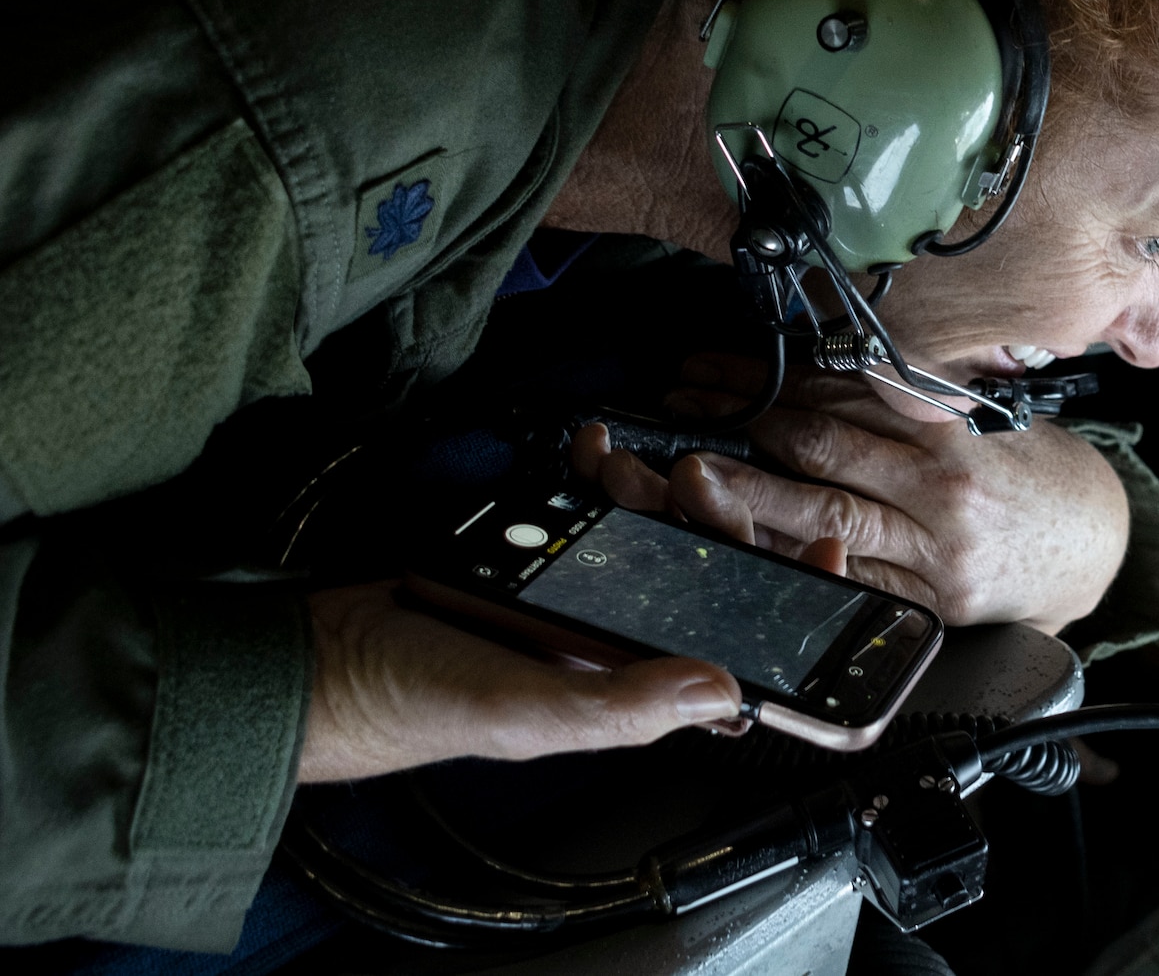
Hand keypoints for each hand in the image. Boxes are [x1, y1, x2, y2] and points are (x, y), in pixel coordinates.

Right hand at [295, 426, 848, 784]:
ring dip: (651, 487)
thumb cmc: (420, 704)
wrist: (326, 656)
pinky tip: (591, 448)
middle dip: (718, 517)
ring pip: (655, 530)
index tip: (829, 548)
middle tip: (699, 479)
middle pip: (709, 572)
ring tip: (622, 465)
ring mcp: (585, 598)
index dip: (797, 607)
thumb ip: (625, 705)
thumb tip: (724, 688)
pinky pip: (590, 507)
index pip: (746, 651)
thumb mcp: (533, 713)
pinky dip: (596, 471)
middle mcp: (623, 645)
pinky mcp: (543, 556)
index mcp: (638, 690)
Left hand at [663, 354, 1129, 633]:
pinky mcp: (928, 602)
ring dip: (749, 494)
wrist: (1095, 548)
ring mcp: (933, 554)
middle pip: (823, 451)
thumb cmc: (1036, 473)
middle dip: (745, 428)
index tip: (721, 367)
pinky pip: (849, 577)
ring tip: (692, 475)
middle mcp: (941, 493)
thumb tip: (831, 358)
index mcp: (954, 432)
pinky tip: (748, 543)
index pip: (848, 394)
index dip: (777, 377)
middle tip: (684, 411)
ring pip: (823, 519)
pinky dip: (794, 557)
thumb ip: (915, 395)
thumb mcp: (987, 415)